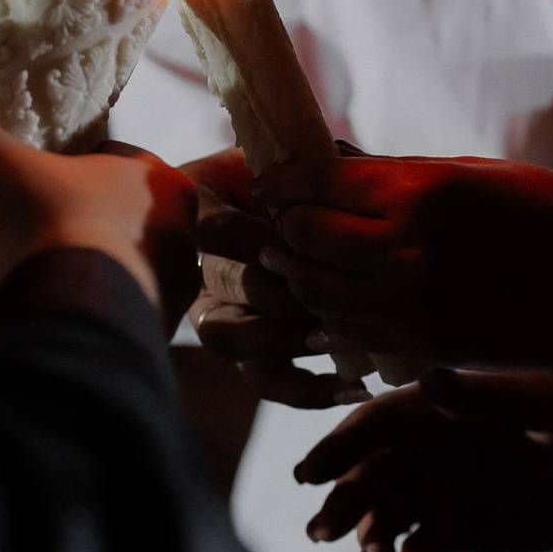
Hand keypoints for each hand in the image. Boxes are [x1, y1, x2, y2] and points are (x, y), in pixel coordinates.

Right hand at [0, 101, 199, 323]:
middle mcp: (182, 246)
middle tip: (20, 234)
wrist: (63, 334)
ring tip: (22, 281)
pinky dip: (74, 322)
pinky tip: (36, 320)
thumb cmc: (45, 233)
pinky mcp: (146, 355)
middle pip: (113, 221)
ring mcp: (168, 305)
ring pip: (114, 278)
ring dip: (75, 278)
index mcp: (164, 186)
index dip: (63, 164)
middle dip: (71, 226)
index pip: (111, 159)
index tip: (24, 181)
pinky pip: (105, 328)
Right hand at [183, 147, 366, 409]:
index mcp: (207, 210)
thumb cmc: (304, 186)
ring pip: (228, 339)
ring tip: (334, 338)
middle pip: (222, 287)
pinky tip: (351, 386)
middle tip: (322, 296)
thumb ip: (310, 168)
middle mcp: (201, 266)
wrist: (324, 228)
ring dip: (281, 338)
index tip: (284, 242)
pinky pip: (263, 380)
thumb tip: (336, 162)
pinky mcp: (244, 355)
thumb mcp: (298, 166)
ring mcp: (216, 314)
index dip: (248, 240)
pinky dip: (306, 389)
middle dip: (273, 293)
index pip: (212, 231)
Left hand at [254, 156, 552, 377]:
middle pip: (303, 236)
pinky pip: (347, 329)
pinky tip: (339, 296)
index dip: (283, 179)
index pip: (319, 183)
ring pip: (312, 290)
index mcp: (422, 192)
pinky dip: (331, 312)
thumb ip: (402, 173)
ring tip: (303, 257)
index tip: (270, 177)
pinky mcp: (418, 346)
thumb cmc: (551, 218)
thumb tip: (336, 165)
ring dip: (299, 271)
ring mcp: (409, 305)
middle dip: (284, 223)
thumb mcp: (476, 173)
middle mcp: (406, 250)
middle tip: (280, 215)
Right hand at [292, 371, 552, 551]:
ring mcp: (440, 490)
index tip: (308, 472)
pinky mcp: (458, 529)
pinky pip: (423, 548)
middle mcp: (429, 448)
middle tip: (320, 532)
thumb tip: (430, 379)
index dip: (340, 446)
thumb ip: (484, 402)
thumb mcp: (540, 413)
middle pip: (371, 474)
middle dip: (344, 501)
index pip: (376, 423)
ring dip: (373, 538)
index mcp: (440, 407)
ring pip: (389, 516)